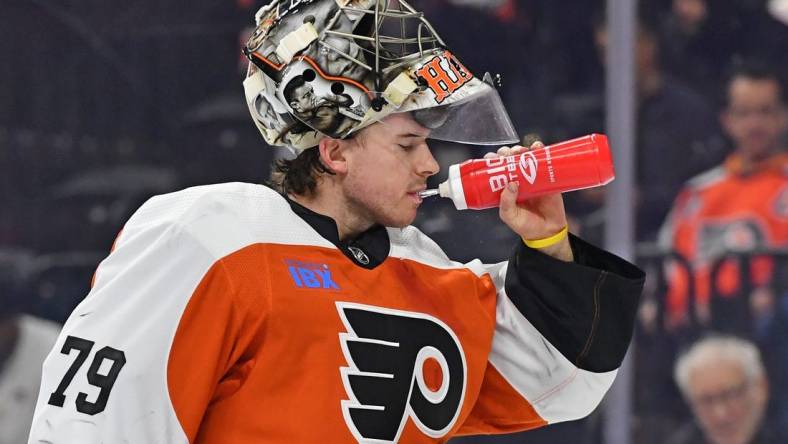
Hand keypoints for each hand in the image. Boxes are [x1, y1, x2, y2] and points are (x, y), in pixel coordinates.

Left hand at [485, 141, 572, 261]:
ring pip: (524, 155)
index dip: (491, 161)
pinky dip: (539, 149)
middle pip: (508, 158)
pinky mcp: (547, 175)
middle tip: (507, 155)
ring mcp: (531, 175)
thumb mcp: (510, 216)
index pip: (494, 169)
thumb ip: (506, 203)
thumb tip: (510, 183)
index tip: (492, 159)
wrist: (548, 231)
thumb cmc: (525, 225)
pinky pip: (543, 158)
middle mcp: (516, 178)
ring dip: (520, 149)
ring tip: (520, 152)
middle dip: (506, 153)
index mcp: (503, 187)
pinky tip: (537, 147)